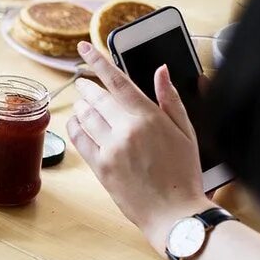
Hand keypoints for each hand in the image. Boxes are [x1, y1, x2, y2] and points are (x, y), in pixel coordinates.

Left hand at [68, 41, 210, 249]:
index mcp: (148, 117)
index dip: (97, 61)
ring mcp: (109, 149)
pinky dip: (74, 126)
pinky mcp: (98, 166)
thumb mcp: (185, 131)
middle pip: (96, 97)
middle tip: (84, 82)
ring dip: (81, 106)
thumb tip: (161, 71)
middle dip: (88, 86)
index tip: (83, 47)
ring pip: (84, 116)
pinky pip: (78, 138)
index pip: (117, 81)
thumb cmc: (183, 172)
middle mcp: (125, 130)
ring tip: (84, 104)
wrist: (173, 212)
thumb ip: (169, 99)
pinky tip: (76, 123)